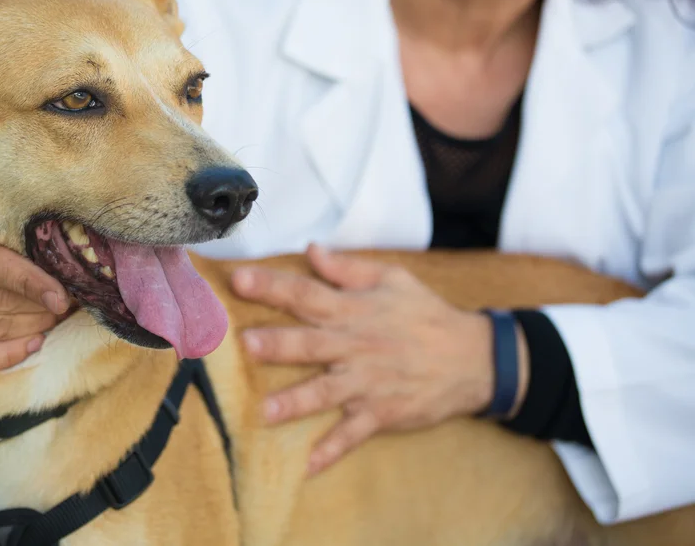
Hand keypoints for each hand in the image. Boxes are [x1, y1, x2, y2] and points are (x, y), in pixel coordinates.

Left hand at [234, 245, 525, 475]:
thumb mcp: (394, 279)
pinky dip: (332, 451)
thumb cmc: (427, 315)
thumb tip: (311, 249)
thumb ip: (348, 267)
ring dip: (296, 402)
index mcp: (355, 310)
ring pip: (326, 393)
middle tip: (247, 344)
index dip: (273, 286)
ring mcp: (368, 383)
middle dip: (279, 344)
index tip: (240, 280)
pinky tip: (308, 467)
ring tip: (266, 412)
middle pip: (311, 344)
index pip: (307, 293)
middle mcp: (356, 346)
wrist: (476, 358)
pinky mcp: (382, 413)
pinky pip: (353, 435)